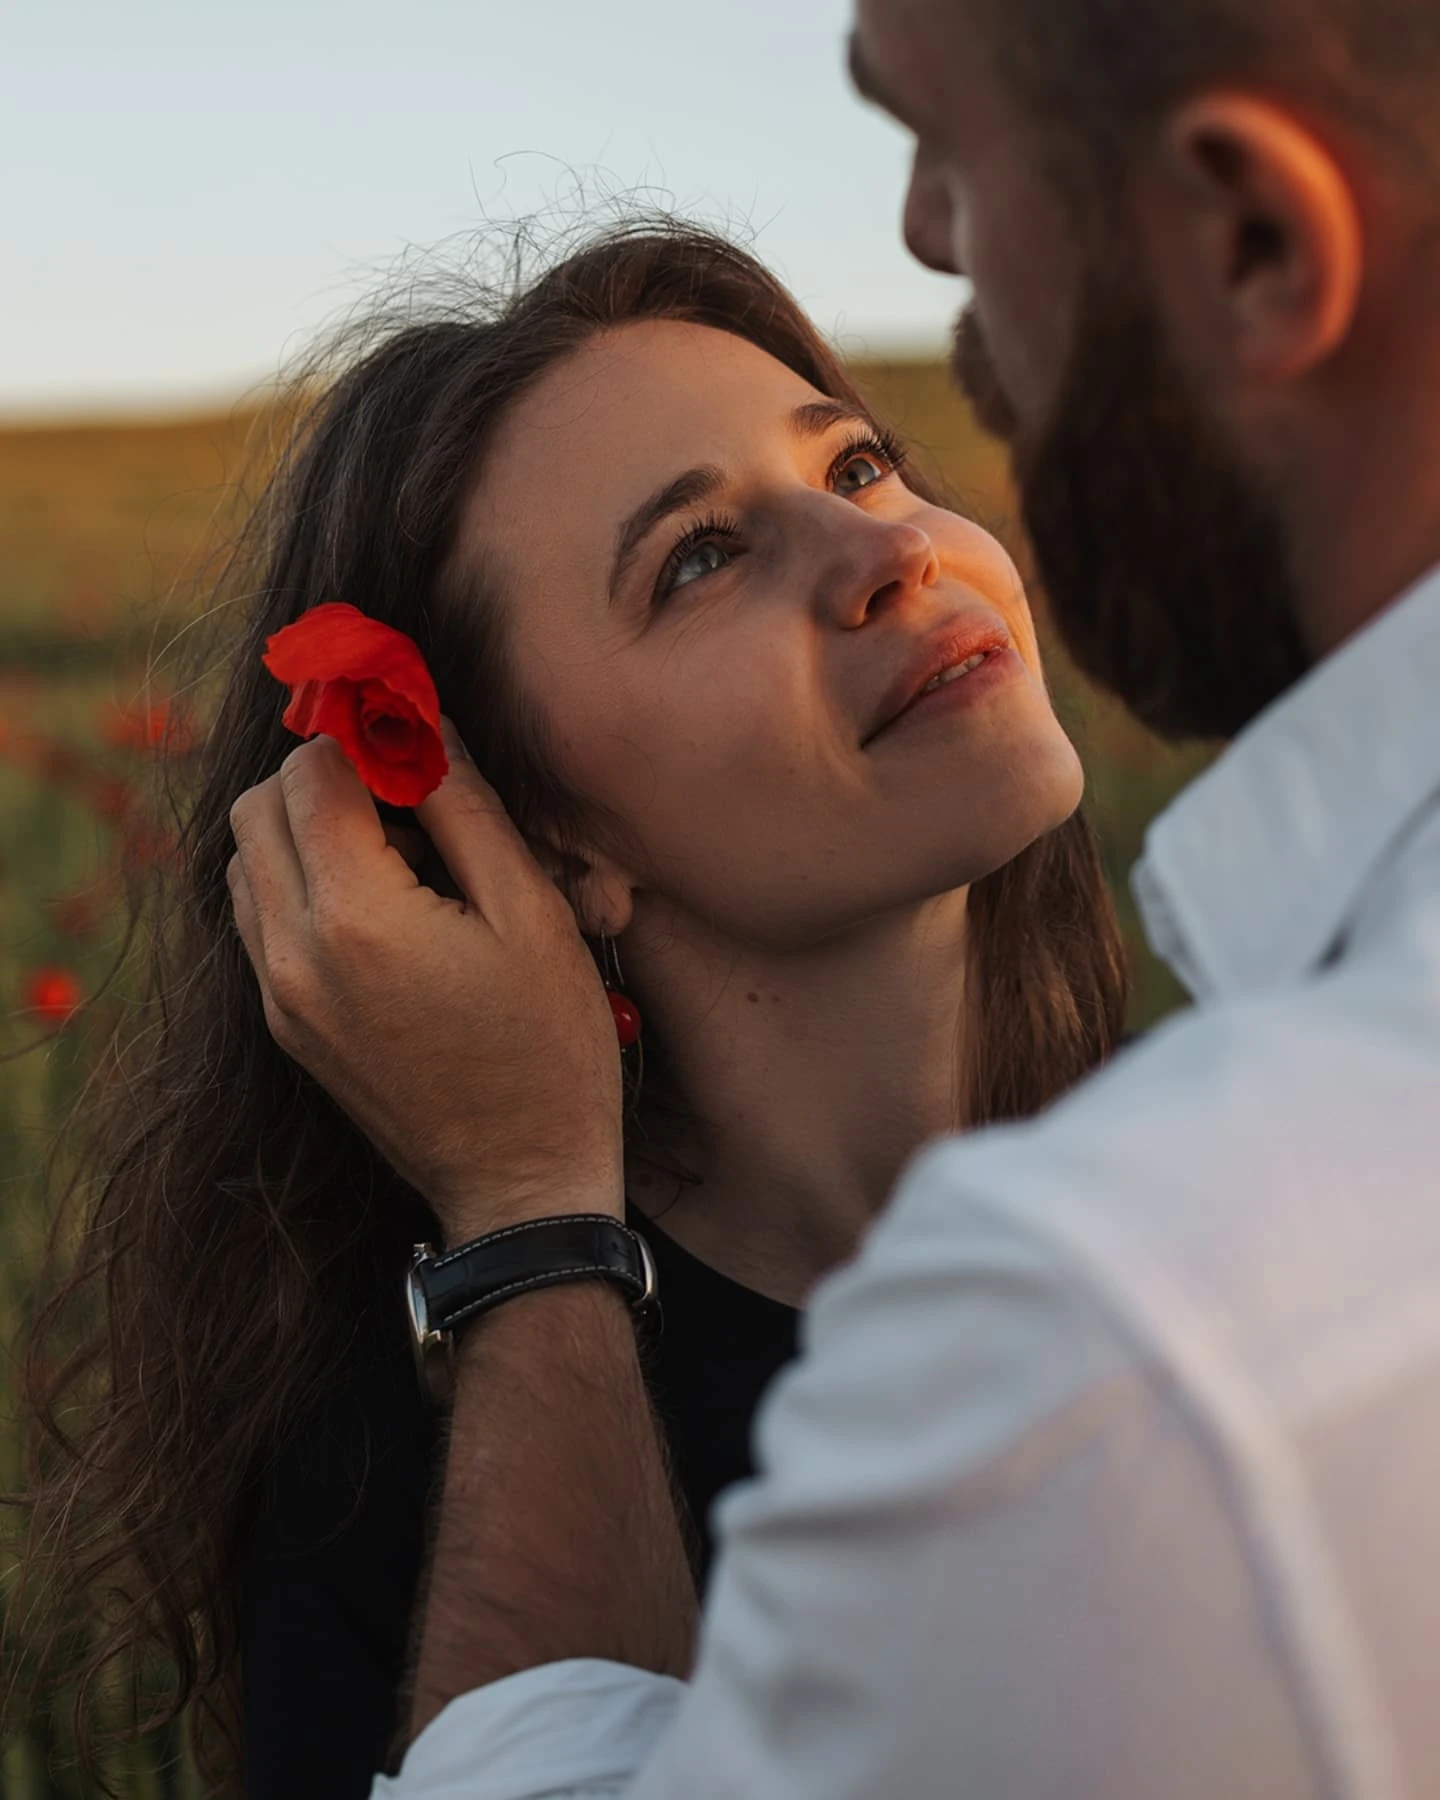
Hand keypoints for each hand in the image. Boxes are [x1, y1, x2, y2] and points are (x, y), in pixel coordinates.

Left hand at [226, 720, 623, 1241]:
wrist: (520, 1184)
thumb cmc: (548, 1049)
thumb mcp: (531, 913)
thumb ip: (465, 806)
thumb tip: (420, 725)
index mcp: (355, 919)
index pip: (311, 770)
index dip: (362, 732)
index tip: (413, 732)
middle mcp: (290, 954)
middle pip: (257, 806)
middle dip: (324, 774)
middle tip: (409, 792)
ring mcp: (278, 996)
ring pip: (244, 859)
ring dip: (305, 827)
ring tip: (398, 853)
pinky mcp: (284, 1025)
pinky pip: (259, 918)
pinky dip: (301, 882)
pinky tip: (381, 904)